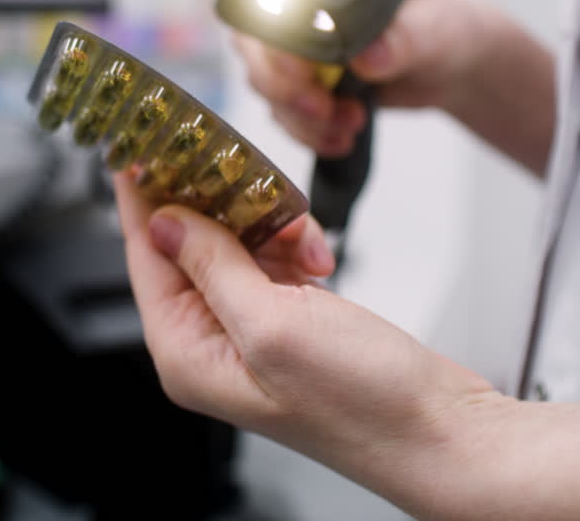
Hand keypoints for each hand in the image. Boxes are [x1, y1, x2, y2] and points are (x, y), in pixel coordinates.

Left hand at [113, 170, 497, 497]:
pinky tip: (320, 256)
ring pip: (236, 246)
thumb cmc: (363, 404)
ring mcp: (250, 333)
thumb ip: (212, 266)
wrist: (440, 433)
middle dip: (220, 206)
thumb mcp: (273, 323)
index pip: (146, 257)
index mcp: (187, 352)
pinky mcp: (289, 323)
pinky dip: (295, 247)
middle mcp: (210, 344)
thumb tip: (164, 222)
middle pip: (188, 246)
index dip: (142, 199)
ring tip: (303, 233)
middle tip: (238, 165)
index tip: (138, 146)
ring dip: (269, 227)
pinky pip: (272, 262)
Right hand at [233, 0, 494, 156]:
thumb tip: (367, 58)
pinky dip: (311, 135)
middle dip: (284, 89)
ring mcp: (301, 55)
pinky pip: (288, 117)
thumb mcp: (434, 28)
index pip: (269, 2)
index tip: (301, 71)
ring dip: (303, 118)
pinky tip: (342, 140)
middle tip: (323, 108)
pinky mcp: (309, 90)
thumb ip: (403, 39)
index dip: (272, 38)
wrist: (456, 64)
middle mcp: (301, 16)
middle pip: (257, 51)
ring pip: (270, 90)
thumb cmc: (445, 27)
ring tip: (352, 124)